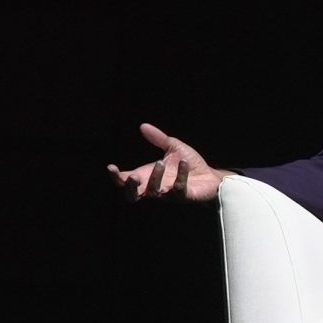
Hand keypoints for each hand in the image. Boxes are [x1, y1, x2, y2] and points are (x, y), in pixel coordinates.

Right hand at [107, 123, 223, 202]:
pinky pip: (178, 189)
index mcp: (147, 176)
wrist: (210, 175)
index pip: (125, 181)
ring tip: (160, 162)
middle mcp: (154, 187)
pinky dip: (180, 175)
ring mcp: (168, 194)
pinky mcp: (183, 196)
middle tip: (133, 176)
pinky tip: (183, 163)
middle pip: (132, 196)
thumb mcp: (173, 147)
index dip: (116, 177)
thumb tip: (143, 125)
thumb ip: (158, 139)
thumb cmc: (190, 164)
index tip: (111, 166)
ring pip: (153, 193)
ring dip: (154, 178)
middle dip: (129, 187)